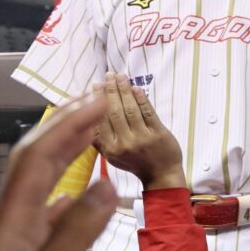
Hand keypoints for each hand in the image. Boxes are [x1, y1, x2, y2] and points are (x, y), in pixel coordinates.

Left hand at [0, 92, 117, 250]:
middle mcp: (6, 232)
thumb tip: (107, 185)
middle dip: (66, 126)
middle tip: (100, 99)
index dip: (68, 125)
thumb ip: (73, 236)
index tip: (101, 99)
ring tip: (97, 131)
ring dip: (70, 153)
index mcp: (5, 231)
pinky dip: (74, 191)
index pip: (37, 161)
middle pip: (35, 164)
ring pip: (43, 186)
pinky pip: (52, 214)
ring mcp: (16, 250)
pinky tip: (88, 191)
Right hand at [93, 73, 184, 190]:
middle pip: (114, 112)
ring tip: (120, 77)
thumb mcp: (112, 156)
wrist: (161, 175)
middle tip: (108, 76)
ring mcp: (142, 138)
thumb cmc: (135, 162)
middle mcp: (124, 144)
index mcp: (110, 149)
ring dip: (124, 90)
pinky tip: (136, 88)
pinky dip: (141, 98)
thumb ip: (100, 139)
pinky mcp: (158, 134)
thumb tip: (88, 114)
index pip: (100, 120)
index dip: (97, 101)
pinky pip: (148, 112)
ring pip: (130, 109)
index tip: (95, 86)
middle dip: (110, 91)